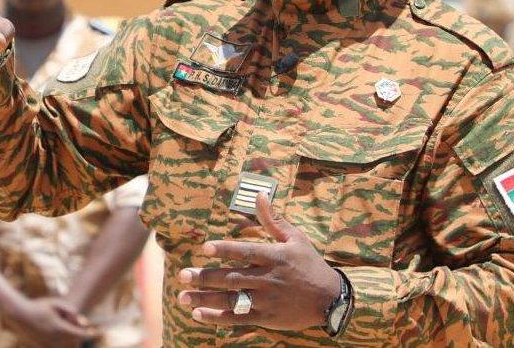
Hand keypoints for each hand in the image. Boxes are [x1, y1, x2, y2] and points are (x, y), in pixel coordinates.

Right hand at [0, 296, 98, 347]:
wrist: (19, 315)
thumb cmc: (39, 306)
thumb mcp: (56, 304)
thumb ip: (71, 312)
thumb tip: (85, 322)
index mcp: (59, 328)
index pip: (80, 335)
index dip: (91, 334)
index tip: (97, 331)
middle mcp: (55, 339)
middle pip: (75, 342)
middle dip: (81, 337)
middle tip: (88, 331)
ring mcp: (48, 344)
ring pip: (67, 346)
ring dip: (73, 341)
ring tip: (75, 333)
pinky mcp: (43, 346)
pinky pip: (58, 347)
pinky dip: (64, 344)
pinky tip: (65, 336)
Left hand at [177, 194, 341, 330]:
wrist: (331, 299)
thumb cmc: (311, 264)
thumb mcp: (295, 238)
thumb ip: (273, 219)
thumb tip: (259, 194)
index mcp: (274, 257)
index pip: (245, 252)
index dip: (225, 249)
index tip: (204, 247)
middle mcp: (268, 279)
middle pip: (232, 278)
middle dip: (205, 277)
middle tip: (182, 275)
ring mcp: (266, 301)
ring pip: (231, 300)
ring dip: (205, 299)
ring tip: (183, 296)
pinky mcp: (266, 318)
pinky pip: (238, 318)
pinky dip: (218, 318)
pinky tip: (198, 314)